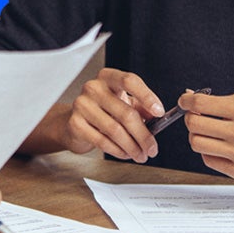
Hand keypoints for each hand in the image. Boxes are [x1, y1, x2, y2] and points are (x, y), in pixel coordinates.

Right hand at [44, 68, 164, 161]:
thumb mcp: (123, 103)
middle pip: (125, 112)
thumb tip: (157, 119)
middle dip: (143, 135)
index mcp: (108, 77)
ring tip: (140, 155)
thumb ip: (141, 108)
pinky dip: (118, 151)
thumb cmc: (103, 111)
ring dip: (132, 147)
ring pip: (115, 130)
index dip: (147, 97)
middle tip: (152, 149)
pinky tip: (125, 153)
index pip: (130, 81)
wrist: (74, 122)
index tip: (159, 112)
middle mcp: (93, 87)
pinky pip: (102, 141)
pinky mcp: (75, 124)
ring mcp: (82, 105)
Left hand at [179, 90, 233, 187]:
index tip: (185, 102)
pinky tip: (222, 147)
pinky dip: (210, 152)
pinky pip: (209, 160)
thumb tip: (192, 98)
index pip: (199, 104)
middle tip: (199, 118)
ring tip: (212, 134)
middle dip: (191, 119)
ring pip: (197, 143)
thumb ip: (224, 99)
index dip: (186, 102)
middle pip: (193, 125)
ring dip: (199, 136)